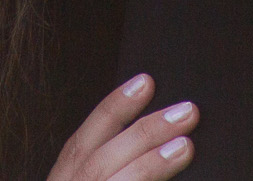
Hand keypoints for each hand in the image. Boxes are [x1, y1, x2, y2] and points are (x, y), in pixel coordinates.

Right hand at [45, 74, 195, 180]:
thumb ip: (110, 160)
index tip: (145, 81)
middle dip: (146, 131)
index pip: (87, 135)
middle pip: (105, 155)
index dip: (116, 105)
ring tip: (185, 145)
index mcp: (67, 174)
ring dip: (151, 162)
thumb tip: (149, 134)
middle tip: (186, 112)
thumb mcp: (83, 179)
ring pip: (117, 179)